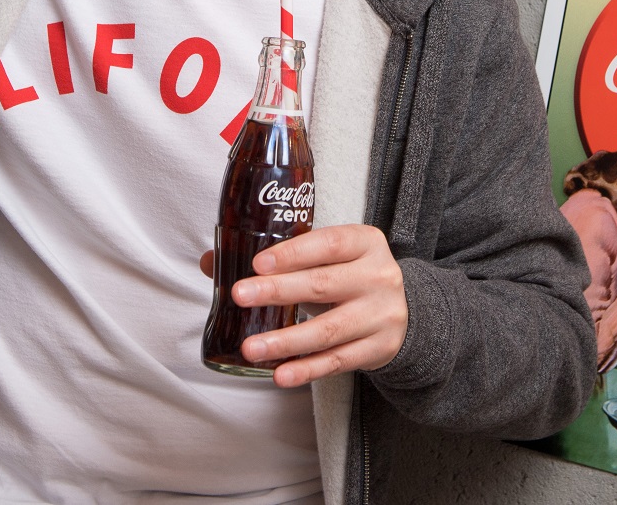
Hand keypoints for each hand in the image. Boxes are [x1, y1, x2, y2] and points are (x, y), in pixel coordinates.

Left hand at [197, 224, 406, 386]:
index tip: (258, 263)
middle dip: (278, 291)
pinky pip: (337, 361)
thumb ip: (279, 258)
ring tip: (250, 347)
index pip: (329, 243)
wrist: (405, 310)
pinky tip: (280, 374)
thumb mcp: (329, 256)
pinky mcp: (378, 348)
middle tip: (240, 296)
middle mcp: (378, 276)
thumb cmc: (352, 275)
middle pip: (323, 284)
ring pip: (328, 330)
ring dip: (286, 340)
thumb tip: (210, 261)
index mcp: (366, 243)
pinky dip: (307, 369)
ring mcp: (381, 315)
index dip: (293, 253)